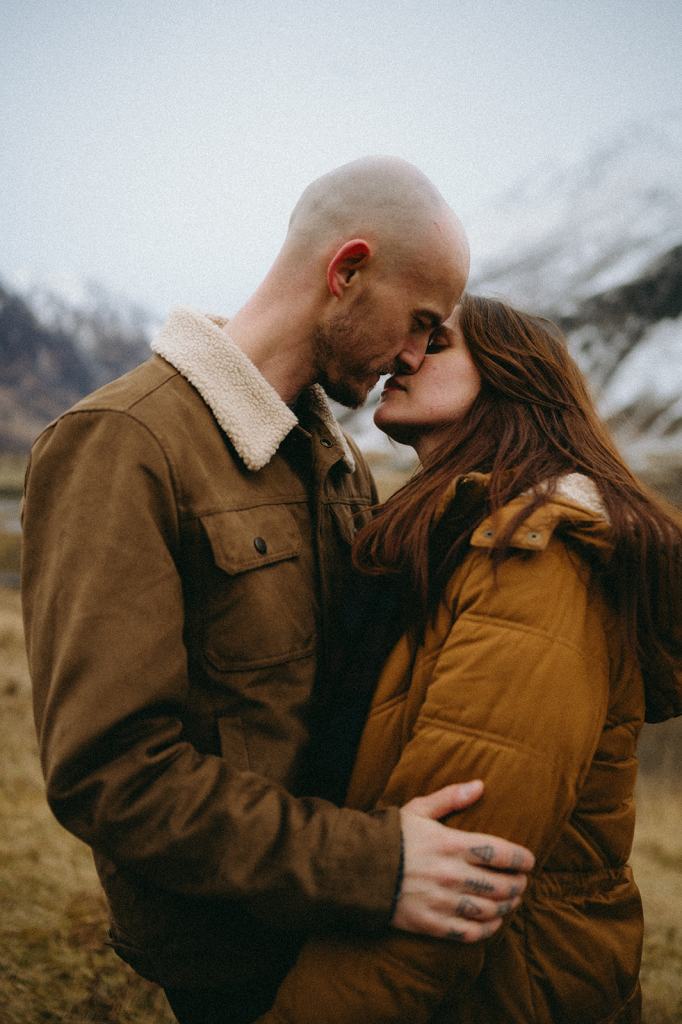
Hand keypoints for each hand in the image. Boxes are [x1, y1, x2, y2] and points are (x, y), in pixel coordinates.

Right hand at [392, 780, 534, 942]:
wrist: (356, 869)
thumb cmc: (390, 835)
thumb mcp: (418, 809)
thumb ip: (450, 797)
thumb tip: (480, 785)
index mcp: (450, 844)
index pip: (499, 853)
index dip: (521, 858)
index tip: (530, 861)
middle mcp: (451, 875)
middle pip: (500, 885)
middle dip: (517, 885)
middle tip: (521, 883)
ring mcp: (441, 901)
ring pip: (489, 910)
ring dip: (506, 907)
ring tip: (510, 901)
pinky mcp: (430, 924)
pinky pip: (469, 932)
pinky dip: (487, 929)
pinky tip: (492, 923)